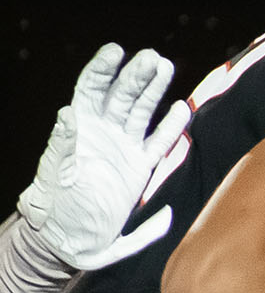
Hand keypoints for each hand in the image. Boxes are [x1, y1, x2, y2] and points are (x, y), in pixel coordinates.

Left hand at [20, 45, 181, 267]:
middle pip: (122, 96)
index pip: (90, 91)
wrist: (70, 241)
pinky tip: (181, 109)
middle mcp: (102, 134)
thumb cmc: (55, 208)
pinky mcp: (140, 170)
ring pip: (142, 113)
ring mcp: (123, 150)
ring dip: (154, 91)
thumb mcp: (55, 175)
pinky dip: (171, 128)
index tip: (116, 51)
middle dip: (136, 75)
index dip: (102, 70)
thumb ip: (63, 145)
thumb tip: (67, 114)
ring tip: (165, 68)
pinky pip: (159, 144)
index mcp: (78, 130)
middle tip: (152, 58)